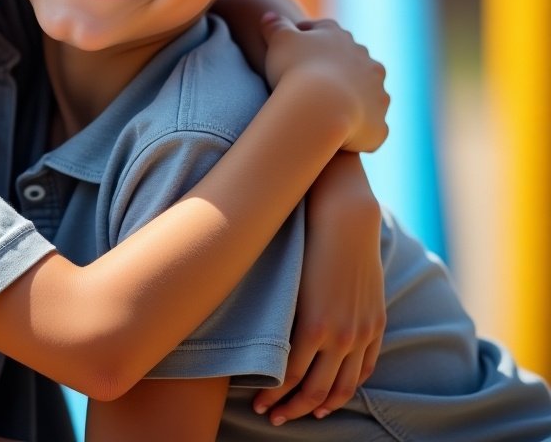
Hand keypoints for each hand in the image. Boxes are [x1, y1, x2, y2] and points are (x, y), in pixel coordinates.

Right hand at [252, 156, 384, 424]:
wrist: (345, 216)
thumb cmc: (346, 233)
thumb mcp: (359, 271)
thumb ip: (350, 292)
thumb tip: (332, 292)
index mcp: (372, 327)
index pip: (355, 377)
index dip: (333, 396)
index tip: (313, 405)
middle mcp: (359, 338)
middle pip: (334, 390)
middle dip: (307, 409)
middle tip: (283, 417)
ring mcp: (339, 335)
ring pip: (313, 387)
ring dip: (289, 405)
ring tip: (266, 410)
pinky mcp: (315, 326)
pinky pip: (295, 369)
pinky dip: (278, 386)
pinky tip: (261, 390)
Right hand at [261, 14, 388, 152]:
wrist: (320, 108)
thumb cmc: (296, 70)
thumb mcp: (278, 40)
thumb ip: (274, 26)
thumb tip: (269, 16)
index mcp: (341, 38)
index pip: (326, 32)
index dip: (309, 38)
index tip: (294, 48)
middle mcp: (367, 62)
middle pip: (353, 62)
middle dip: (337, 69)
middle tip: (314, 81)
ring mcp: (377, 94)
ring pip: (368, 94)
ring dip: (353, 99)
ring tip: (330, 111)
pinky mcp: (379, 125)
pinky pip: (370, 126)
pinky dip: (359, 129)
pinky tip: (344, 137)